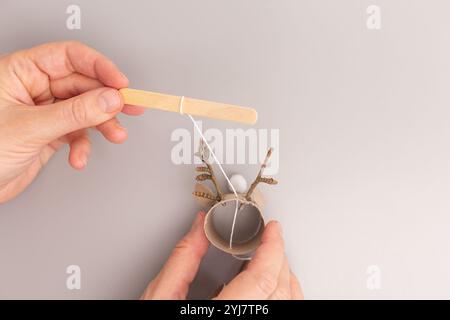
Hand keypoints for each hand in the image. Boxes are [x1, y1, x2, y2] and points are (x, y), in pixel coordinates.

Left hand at [0, 41, 143, 202]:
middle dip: (106, 100)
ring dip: (101, 124)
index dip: (99, 67)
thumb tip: (108, 99)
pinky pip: (77, 132)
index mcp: (21, 72)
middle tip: (128, 109)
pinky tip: (79, 156)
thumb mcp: (30, 127)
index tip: (121, 84)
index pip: (69, 57)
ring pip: (84, 109)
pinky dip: (83, 146)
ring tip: (115, 134)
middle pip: (82, 84)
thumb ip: (75, 113)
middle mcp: (34, 89)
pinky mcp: (49, 133)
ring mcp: (43, 111)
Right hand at [141, 213, 302, 299]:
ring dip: (284, 278)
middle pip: (279, 290)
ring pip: (287, 305)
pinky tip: (268, 286)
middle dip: (278, 258)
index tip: (273, 230)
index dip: (272, 248)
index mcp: (222, 317)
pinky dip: (281, 296)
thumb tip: (199, 229)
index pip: (262, 279)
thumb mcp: (161, 296)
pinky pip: (280, 314)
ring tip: (271, 258)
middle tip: (268, 238)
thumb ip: (184, 258)